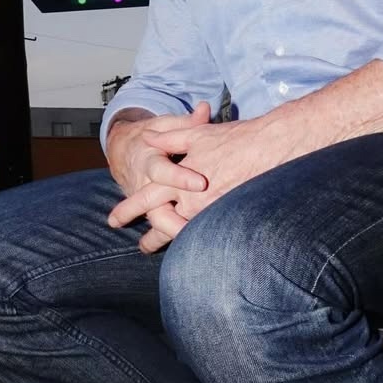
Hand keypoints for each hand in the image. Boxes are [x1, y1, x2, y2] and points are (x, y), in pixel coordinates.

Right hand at [105, 102, 210, 252]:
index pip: (163, 170)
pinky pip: (156, 225)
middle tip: (189, 230)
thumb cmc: (154, 133)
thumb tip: (205, 108)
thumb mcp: (167, 124)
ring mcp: (143, 198)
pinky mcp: (147, 208)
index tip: (201, 184)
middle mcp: (143, 181)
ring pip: (152, 219)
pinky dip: (165, 238)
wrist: (124, 147)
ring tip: (184, 249)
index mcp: (149, 157)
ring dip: (163, 235)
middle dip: (169, 219)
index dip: (180, 178)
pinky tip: (181, 253)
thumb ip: (187, 122)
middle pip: (152, 205)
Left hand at [108, 107, 298, 232]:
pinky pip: (207, 232)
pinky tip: (198, 242)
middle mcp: (192, 199)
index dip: (129, 208)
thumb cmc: (234, 139)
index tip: (113, 220)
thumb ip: (169, 137)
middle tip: (143, 247)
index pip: (148, 196)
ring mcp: (210, 211)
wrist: (270, 147)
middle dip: (154, 236)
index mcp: (178, 178)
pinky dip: (198, 237)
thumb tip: (147, 138)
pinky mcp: (228, 217)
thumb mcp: (196, 134)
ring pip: (185, 231)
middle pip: (164, 223)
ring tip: (169, 248)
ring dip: (174, 238)